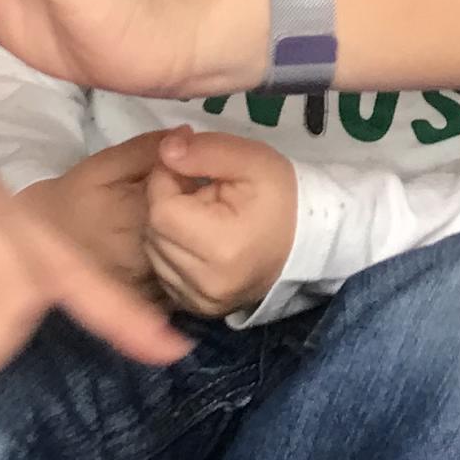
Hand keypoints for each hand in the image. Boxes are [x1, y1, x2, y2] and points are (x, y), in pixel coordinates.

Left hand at [143, 127, 299, 318]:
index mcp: (222, 247)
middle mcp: (207, 284)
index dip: (164, 181)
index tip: (184, 167)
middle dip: (166, 203)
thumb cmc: (281, 197)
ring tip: (199, 214)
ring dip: (166, 228)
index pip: (161, 210)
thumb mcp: (252, 160)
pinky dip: (172, 251)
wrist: (306, 241)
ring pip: (154, 253)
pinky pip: (163, 273)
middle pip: (154, 232)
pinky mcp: (198, 309)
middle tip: (196, 189)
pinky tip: (196, 237)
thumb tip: (166, 150)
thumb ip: (206, 151)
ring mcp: (202, 301)